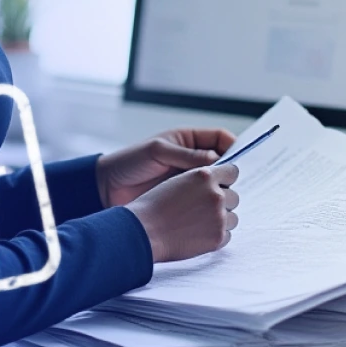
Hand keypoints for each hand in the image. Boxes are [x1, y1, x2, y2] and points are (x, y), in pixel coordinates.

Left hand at [95, 128, 236, 207]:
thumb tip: (216, 159)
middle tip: (232, 181)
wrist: (107, 187)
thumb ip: (186, 155)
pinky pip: (203, 197)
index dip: (233, 146)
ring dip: (220, 188)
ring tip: (223, 196)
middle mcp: (192, 158)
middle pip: (222, 162)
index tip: (238, 159)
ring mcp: (188, 178)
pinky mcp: (184, 197)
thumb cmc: (130, 162)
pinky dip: (209, 202)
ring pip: (215, 182)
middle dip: (229, 170)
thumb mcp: (158, 152)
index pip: (220, 138)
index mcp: (187, 140)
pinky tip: (211, 208)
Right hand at [125, 164, 239, 262]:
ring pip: (233, 217)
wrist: (144, 231)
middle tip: (202, 209)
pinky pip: (227, 235)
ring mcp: (219, 217)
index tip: (219, 186)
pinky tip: (197, 235)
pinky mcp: (218, 237)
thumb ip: (200, 180)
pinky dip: (216, 235)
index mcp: (205, 175)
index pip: (232, 172)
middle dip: (222, 202)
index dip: (225, 180)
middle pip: (234, 197)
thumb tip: (218, 184)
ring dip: (221, 220)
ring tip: (198, 223)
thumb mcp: (177, 181)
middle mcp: (215, 194)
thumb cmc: (153, 206)